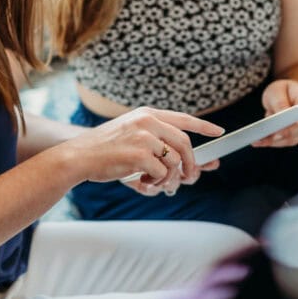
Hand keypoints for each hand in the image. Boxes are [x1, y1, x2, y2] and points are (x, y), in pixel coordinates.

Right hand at [60, 107, 223, 194]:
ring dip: (169, 179)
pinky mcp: (140, 154)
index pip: (183, 119)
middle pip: (184, 144)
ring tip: (154, 184)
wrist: (79, 156)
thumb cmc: (104, 150)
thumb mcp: (131, 136)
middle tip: (189, 178)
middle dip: (191, 164)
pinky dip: (155, 184)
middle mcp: (148, 121)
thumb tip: (188, 167)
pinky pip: (162, 174)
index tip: (219, 132)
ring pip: (174, 162)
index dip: (203, 127)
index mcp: (147, 114)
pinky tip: (142, 184)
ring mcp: (144, 137)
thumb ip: (157, 146)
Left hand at [252, 79, 297, 147]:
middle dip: (288, 132)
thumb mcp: (278, 90)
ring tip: (258, 140)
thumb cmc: (282, 90)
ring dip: (274, 141)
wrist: (282, 96)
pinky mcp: (290, 138)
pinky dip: (268, 143)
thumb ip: (281, 102)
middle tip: (275, 135)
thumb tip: (281, 117)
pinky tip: (256, 142)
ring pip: (290, 139)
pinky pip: (280, 142)